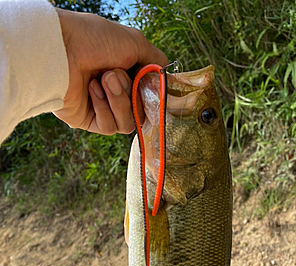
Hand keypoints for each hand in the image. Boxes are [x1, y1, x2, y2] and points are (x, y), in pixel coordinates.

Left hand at [54, 9, 167, 134]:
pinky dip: (104, 107)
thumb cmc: (93, 39)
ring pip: (128, 122)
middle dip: (132, 93)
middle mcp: (115, 92)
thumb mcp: (134, 42)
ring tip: (103, 79)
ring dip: (119, 100)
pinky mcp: (89, 121)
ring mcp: (102, 108)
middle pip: (142, 112)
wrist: (60, 49)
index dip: (153, 95)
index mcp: (126, 73)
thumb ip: (156, 61)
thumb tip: (167, 78)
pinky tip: (91, 89)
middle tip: (115, 74)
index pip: (149, 96)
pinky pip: (110, 126)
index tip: (155, 88)